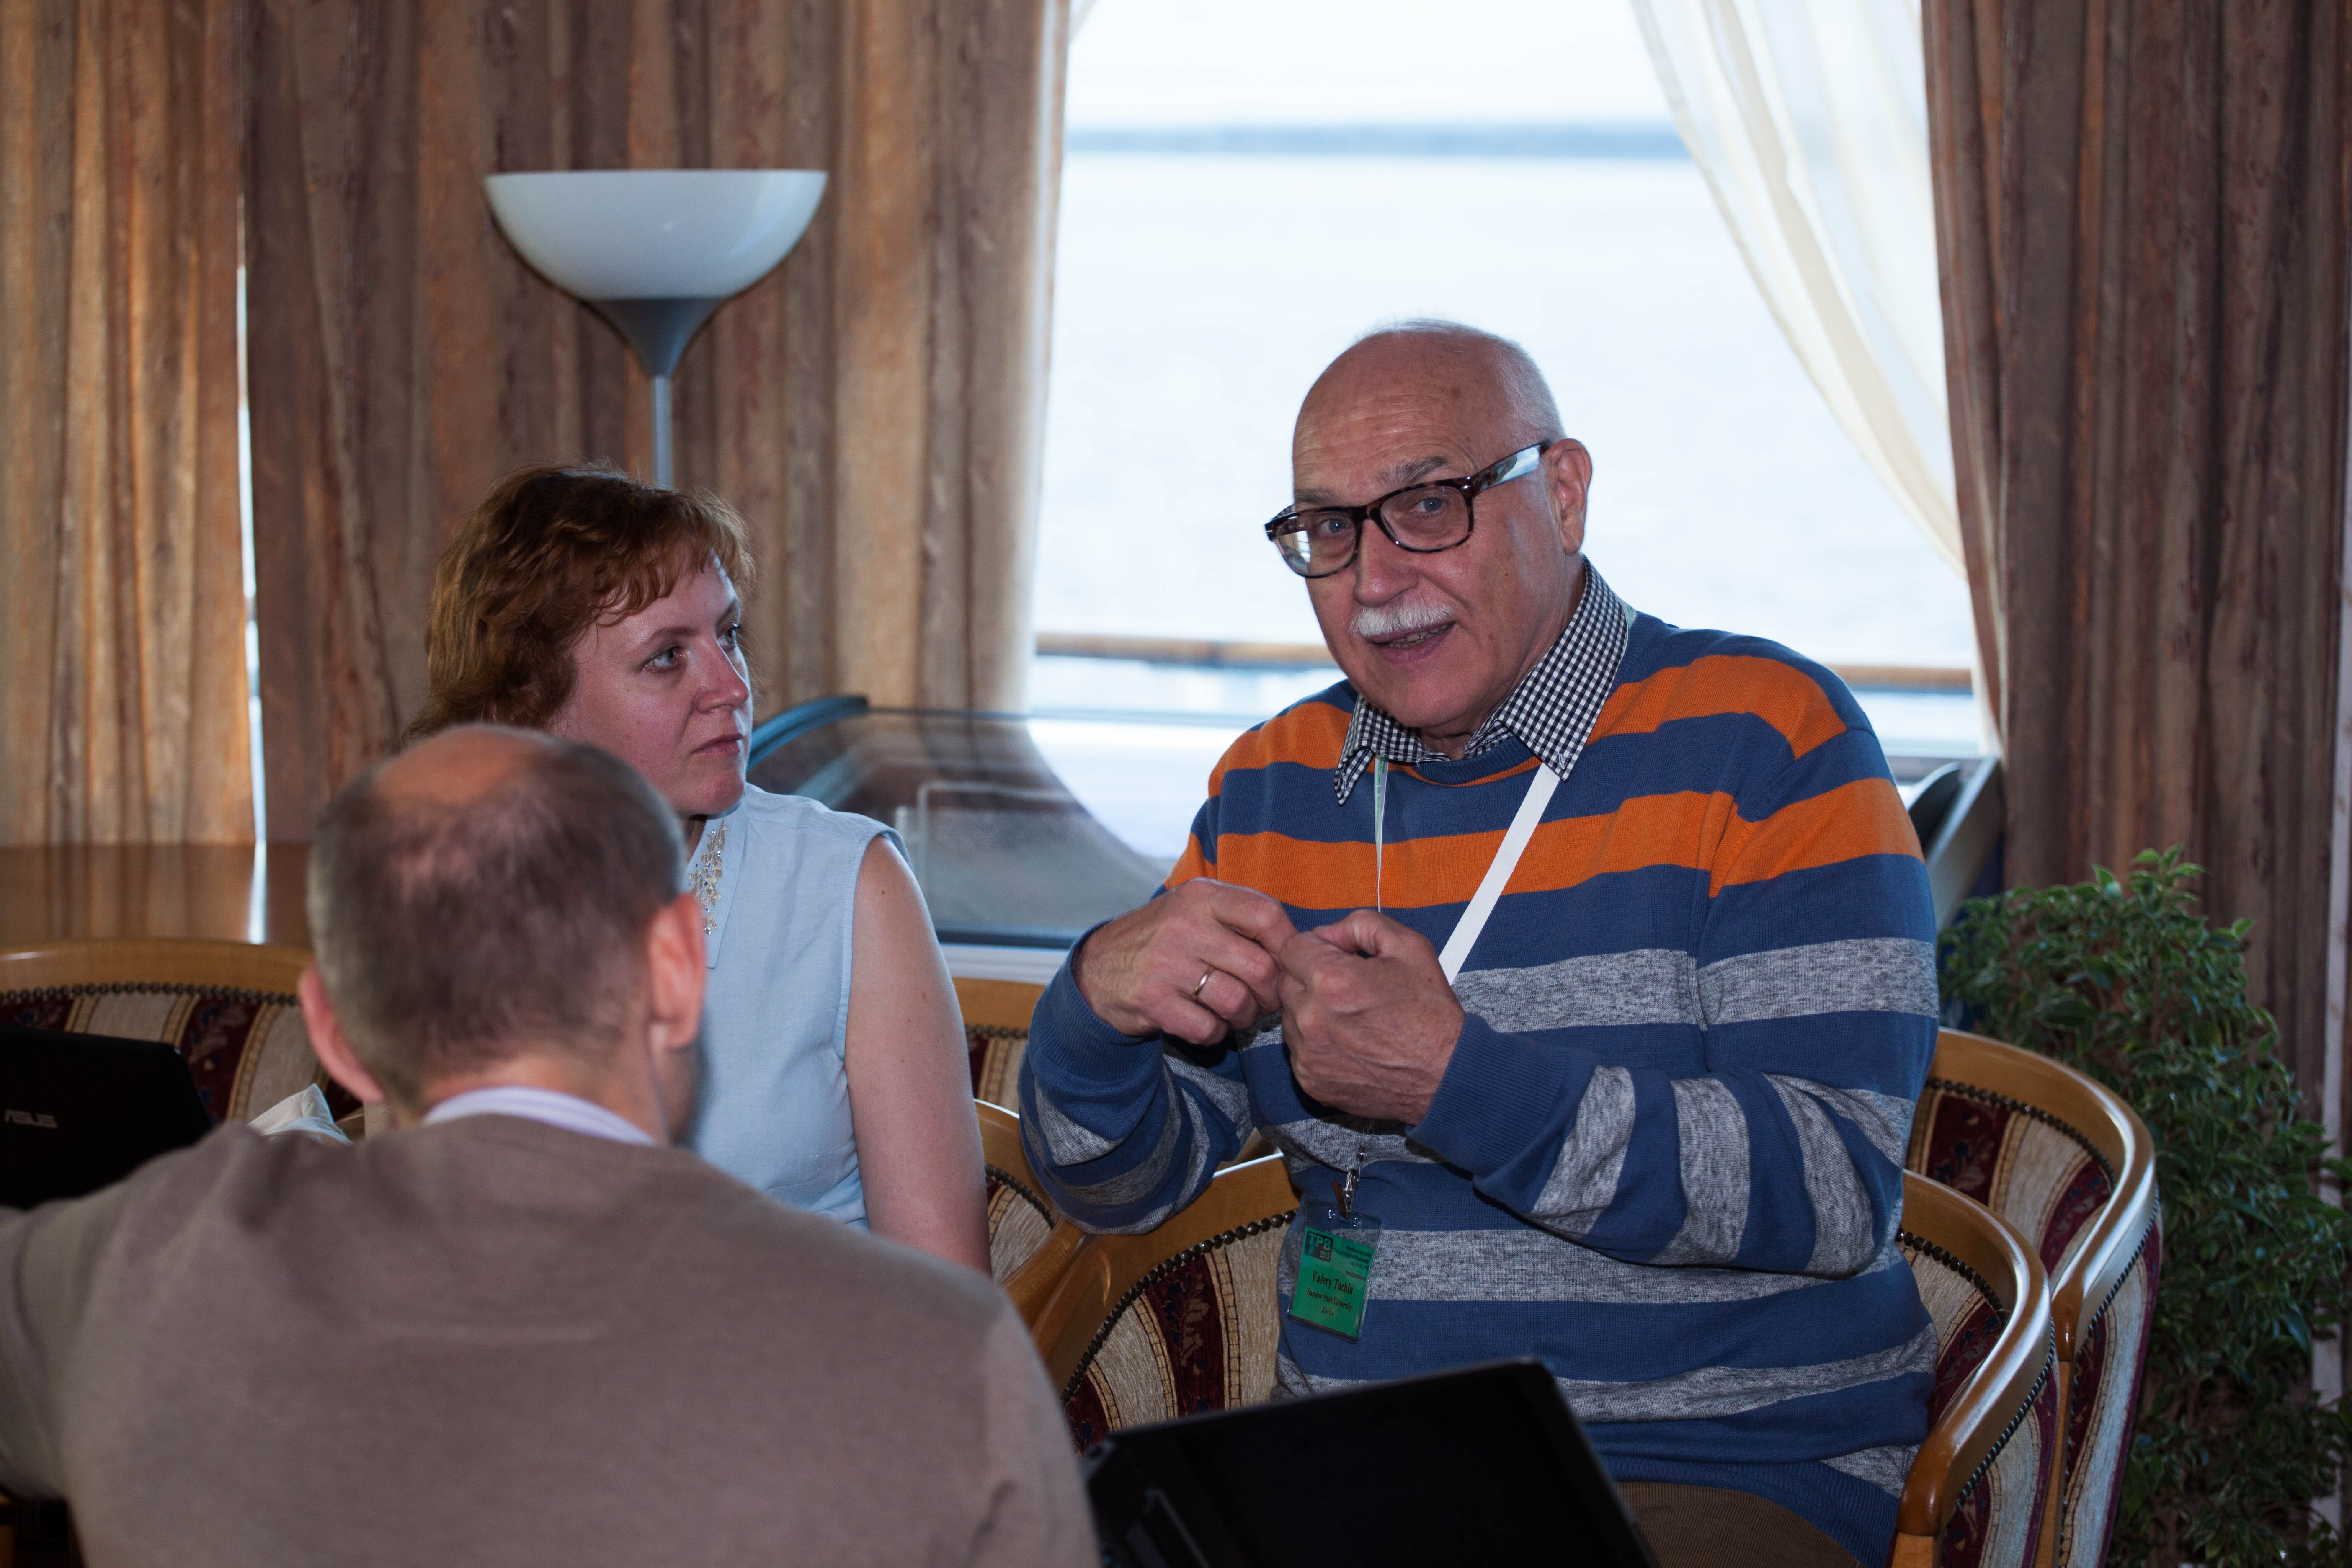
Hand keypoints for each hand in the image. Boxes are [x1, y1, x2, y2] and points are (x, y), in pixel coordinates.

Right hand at [1073, 879, 1298, 1044]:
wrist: (1096, 968)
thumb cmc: (1162, 938)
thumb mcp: (1194, 907)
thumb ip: (1240, 915)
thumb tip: (1298, 944)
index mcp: (1201, 896)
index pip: (1267, 914)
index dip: (1288, 945)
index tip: (1286, 963)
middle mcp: (1185, 925)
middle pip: (1261, 967)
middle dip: (1271, 993)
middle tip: (1264, 1000)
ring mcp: (1167, 964)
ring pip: (1238, 1002)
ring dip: (1245, 1016)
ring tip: (1236, 1012)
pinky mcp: (1153, 1001)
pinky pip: (1208, 1028)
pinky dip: (1216, 1033)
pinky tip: (1207, 1023)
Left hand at [1278, 911, 1463, 1123]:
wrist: (1445, 1075)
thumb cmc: (1430, 1015)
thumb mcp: (1408, 946)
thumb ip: (1360, 924)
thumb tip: (1329, 933)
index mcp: (1332, 982)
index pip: (1292, 948)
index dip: (1317, 947)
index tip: (1336, 957)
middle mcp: (1312, 1020)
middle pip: (1286, 980)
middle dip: (1310, 976)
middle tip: (1348, 986)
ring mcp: (1309, 1054)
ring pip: (1290, 1016)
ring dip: (1311, 1009)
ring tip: (1351, 1016)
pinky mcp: (1311, 1080)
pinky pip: (1298, 1048)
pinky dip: (1317, 1042)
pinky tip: (1349, 1041)